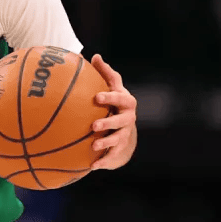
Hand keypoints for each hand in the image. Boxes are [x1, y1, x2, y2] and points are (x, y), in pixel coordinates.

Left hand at [89, 54, 136, 169]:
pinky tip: (92, 166)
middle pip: (121, 121)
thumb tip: (94, 55)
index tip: (97, 97)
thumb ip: (104, 72)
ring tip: (93, 145)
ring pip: (118, 139)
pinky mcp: (121, 148)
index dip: (110, 97)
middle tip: (94, 125)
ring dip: (106, 143)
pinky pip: (114, 156)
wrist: (124, 126)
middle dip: (109, 123)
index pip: (120, 97)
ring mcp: (126, 134)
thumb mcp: (111, 86)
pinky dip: (104, 161)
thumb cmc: (113, 101)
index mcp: (125, 102)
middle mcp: (128, 118)